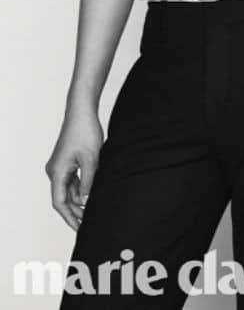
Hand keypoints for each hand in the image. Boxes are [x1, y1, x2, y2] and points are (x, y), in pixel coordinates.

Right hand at [45, 105, 103, 230]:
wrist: (82, 111)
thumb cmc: (85, 132)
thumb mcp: (91, 159)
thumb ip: (88, 182)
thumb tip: (85, 201)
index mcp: (57, 172)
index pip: (59, 202)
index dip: (69, 217)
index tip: (80, 228)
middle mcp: (55, 171)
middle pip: (63, 198)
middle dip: (74, 212)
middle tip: (88, 224)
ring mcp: (60, 166)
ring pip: (68, 190)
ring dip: (78, 201)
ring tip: (91, 213)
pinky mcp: (67, 161)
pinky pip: (72, 180)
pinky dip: (80, 189)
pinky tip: (90, 196)